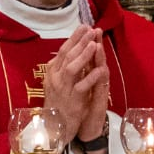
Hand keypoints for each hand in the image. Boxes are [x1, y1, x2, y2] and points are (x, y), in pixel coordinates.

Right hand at [43, 26, 109, 145]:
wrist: (54, 128)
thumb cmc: (59, 103)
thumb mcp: (59, 83)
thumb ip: (63, 68)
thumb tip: (68, 52)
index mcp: (53, 72)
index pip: (63, 50)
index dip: (74, 38)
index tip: (84, 26)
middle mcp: (55, 79)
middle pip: (67, 55)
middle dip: (79, 42)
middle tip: (90, 29)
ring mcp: (63, 89)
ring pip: (72, 68)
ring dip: (83, 55)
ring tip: (94, 44)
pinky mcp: (72, 101)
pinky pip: (82, 87)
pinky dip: (91, 77)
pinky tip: (101, 69)